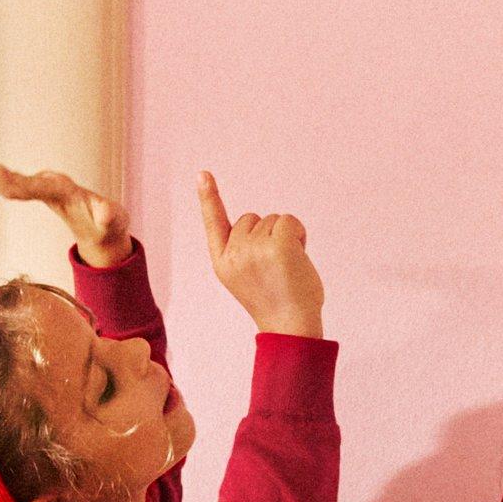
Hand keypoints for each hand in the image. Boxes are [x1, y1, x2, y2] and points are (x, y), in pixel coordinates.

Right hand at [0, 152, 126, 264]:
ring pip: (13, 180)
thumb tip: (106, 213)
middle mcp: (51, 183)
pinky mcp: (37, 191)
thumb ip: (109, 215)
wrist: (106, 221)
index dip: (18, 181)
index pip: (38, 185)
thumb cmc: (109, 222)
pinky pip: (12, 185)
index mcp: (65, 189)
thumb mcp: (114, 221)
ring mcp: (43, 186)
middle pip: (21, 179)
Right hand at [195, 172, 324, 336]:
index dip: (208, 197)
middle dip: (268, 233)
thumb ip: (246, 250)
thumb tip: (267, 223)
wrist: (291, 327)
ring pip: (272, 219)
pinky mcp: (278, 246)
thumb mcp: (249, 276)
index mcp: (222, 263)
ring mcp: (254, 250)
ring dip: (286, 235)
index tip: (203, 174)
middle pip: (252, 218)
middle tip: (276, 266)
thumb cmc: (275, 302)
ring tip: (287, 266)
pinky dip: (299, 232)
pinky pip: (289, 220)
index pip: (213, 224)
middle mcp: (234, 254)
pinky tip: (299, 255)